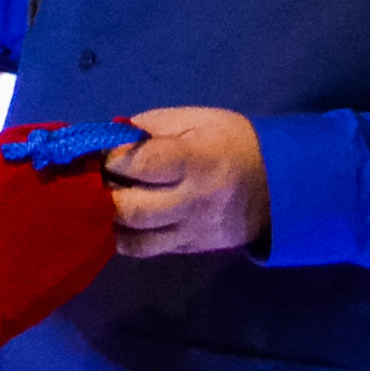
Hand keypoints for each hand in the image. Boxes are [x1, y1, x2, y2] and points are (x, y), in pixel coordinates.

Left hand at [104, 107, 269, 256]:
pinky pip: (145, 249)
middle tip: (92, 179)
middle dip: (100, 194)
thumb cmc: (229, 142)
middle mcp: (195, 203)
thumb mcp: (193, 120)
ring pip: (133, 240)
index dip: (112, 159)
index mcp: (198, 162)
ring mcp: (192, 232)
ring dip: (106, 221)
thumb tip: (104, 143)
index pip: (143, 165)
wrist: (277, 186)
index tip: (100, 152)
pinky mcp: (189, 250)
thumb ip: (146, 130)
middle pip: (131, 210)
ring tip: (99, 200)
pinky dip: (122, 235)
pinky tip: (115, 218)